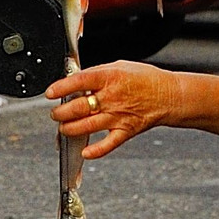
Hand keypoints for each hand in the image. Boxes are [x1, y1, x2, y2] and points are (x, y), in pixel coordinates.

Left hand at [45, 61, 181, 159]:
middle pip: (78, 107)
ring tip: (63, 127)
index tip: (50, 93)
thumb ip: (98, 74)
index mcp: (109, 77)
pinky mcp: (126, 131)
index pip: (79, 82)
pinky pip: (108, 144)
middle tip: (55, 113)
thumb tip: (77, 79)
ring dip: (70, 129)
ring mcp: (118, 116)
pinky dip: (96, 151)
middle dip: (60, 113)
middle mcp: (112, 97)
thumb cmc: (145, 79)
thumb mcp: (119, 66)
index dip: (60, 88)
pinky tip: (85, 152)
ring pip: (87, 126)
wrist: (168, 95)